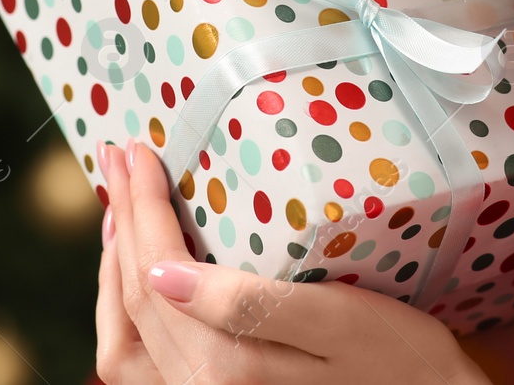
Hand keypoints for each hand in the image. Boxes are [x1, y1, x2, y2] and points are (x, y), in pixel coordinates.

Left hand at [94, 136, 493, 384]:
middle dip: (122, 223)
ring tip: (119, 212)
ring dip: (113, 270)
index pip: (157, 272)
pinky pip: (140, 363)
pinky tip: (142, 276)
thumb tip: (161, 273)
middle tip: (115, 161)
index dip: (143, 206)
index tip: (137, 150)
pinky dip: (126, 313)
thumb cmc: (399, 361)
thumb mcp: (337, 321)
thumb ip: (247, 305)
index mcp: (225, 370)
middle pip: (135, 299)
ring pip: (123, 339)